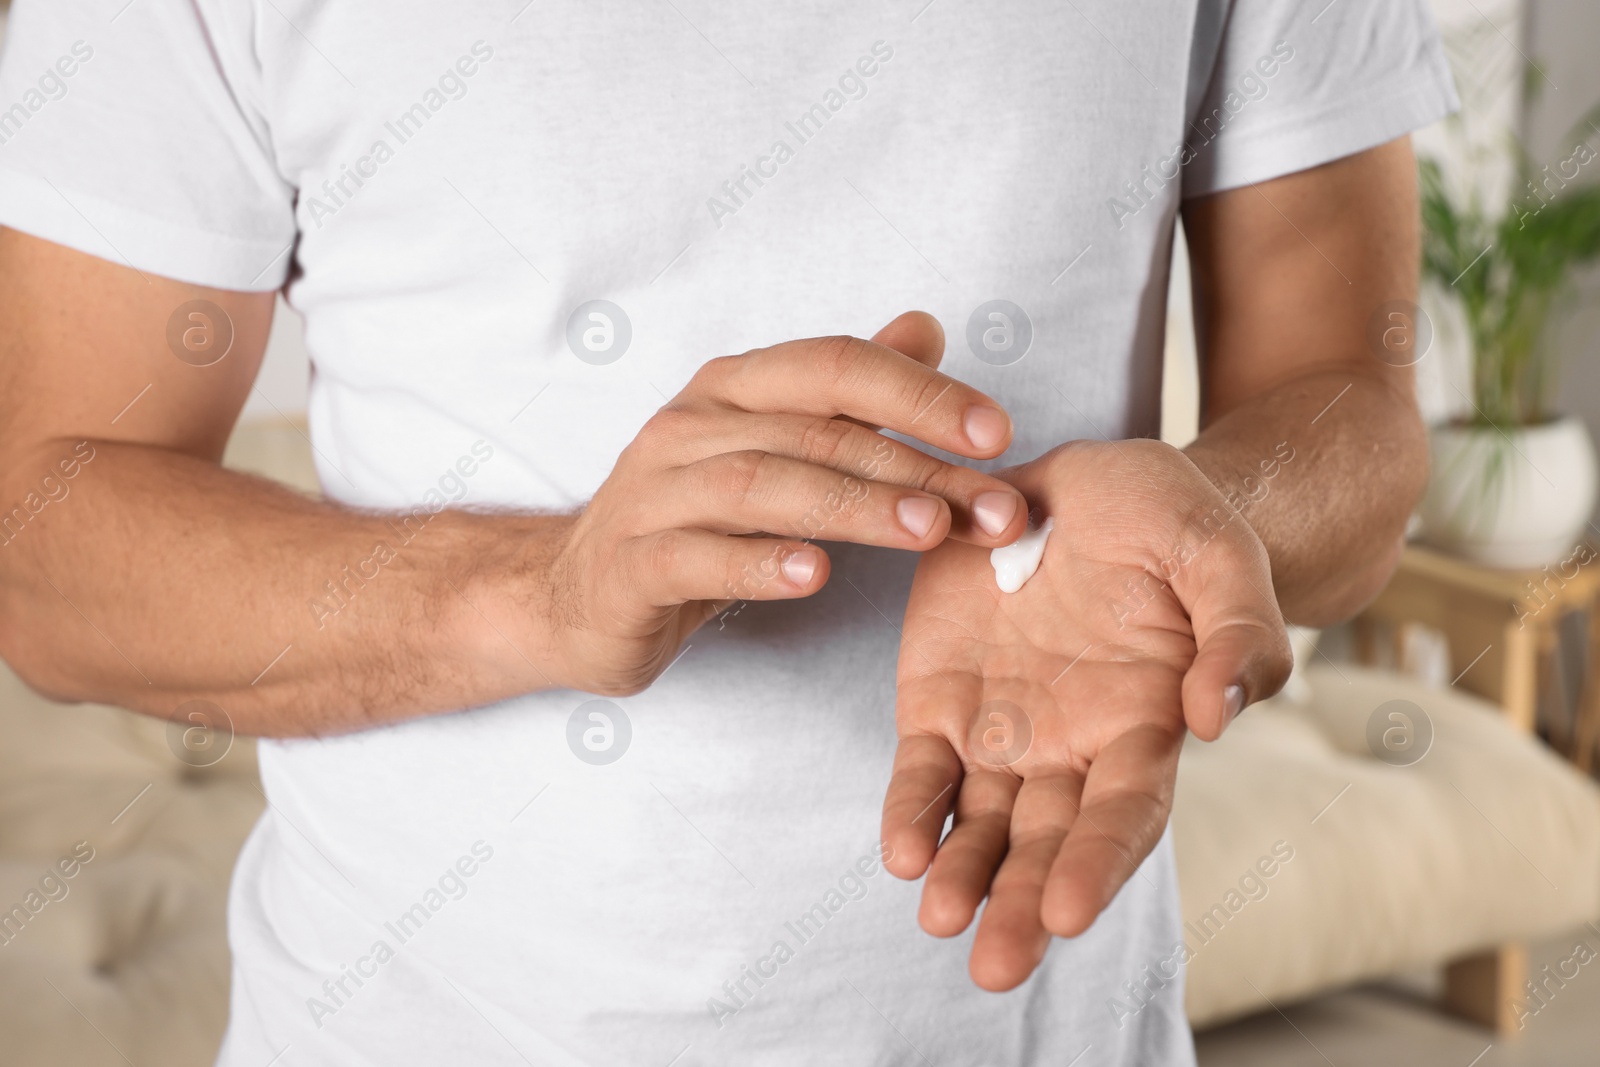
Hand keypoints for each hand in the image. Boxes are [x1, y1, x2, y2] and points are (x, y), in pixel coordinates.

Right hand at [540, 312, 1029, 694]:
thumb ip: (847, 395)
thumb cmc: (689, 517)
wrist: (572, 593)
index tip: (997, 433)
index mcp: (733, 389)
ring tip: (925, 532)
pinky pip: (696, 558)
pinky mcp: (630, 565)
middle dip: (913, 467)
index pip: (836, 367)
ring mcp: (653, 493)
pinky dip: (757, 562)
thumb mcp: (770, 445)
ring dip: (852, 506)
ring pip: (762, 485)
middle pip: (814, 431)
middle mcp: (690, 426)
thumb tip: (926, 328)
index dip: (920, 394)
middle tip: (991, 508)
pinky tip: (813, 576)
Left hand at [880, 439, 1290, 989]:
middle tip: (996, 965)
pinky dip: (912, 812)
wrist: (1086, 482)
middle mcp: (1072, 745)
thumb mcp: (1219, 555)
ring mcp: (1003, 728)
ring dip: (961, 874)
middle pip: (1049, 843)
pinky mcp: (940, 699)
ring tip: (939, 915)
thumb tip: (1216, 715)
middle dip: (1022, 906)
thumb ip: (1236, 631)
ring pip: (981, 823)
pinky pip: (923, 770)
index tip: (1069, 910)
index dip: (1099, 862)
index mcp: (1144, 723)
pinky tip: (903, 851)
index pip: (1125, 812)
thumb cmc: (1169, 522)